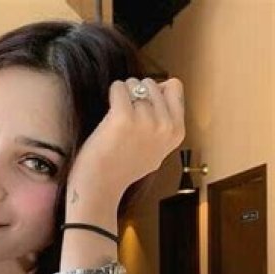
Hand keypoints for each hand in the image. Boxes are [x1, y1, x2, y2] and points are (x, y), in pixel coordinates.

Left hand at [68, 78, 185, 197]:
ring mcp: (146, 121)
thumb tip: (165, 86)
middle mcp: (165, 125)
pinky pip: (118, 88)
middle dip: (136, 92)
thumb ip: (165, 124)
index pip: (174, 87)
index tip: (142, 104)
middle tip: (125, 114)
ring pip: (134, 84)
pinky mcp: (123, 118)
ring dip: (122, 93)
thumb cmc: (123, 168)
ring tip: (115, 117)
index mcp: (177, 132)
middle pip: (152, 84)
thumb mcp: (158, 150)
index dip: (156, 91)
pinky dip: (112, 93)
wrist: (101, 185)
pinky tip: (109, 111)